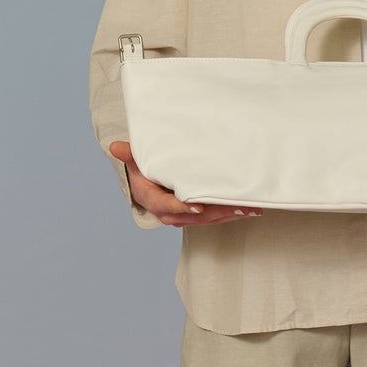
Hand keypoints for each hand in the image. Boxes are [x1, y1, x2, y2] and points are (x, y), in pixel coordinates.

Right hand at [109, 140, 262, 225]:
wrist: (144, 182)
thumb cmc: (141, 170)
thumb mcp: (134, 160)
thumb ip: (128, 154)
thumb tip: (115, 147)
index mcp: (153, 201)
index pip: (168, 206)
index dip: (183, 208)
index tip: (198, 207)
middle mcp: (169, 214)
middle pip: (196, 216)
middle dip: (218, 212)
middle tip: (239, 206)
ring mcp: (184, 217)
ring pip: (209, 219)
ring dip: (230, 214)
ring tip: (251, 209)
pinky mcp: (195, 216)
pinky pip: (214, 217)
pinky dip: (230, 213)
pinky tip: (247, 210)